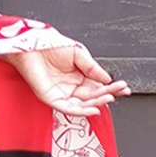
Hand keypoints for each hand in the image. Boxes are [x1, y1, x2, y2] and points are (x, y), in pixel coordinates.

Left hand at [7, 44, 130, 116]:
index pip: (98, 86)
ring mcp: (61, 93)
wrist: (31, 45)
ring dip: (97, 103)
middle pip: (93, 96)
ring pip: (83, 104)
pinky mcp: (51, 98)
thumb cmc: (50, 46)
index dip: (111, 88)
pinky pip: (68, 108)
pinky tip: (93, 109)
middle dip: (108, 94)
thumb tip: (107, 78)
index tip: (124, 88)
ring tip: (109, 98)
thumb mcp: (78, 54)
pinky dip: (81, 110)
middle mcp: (71, 86)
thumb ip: (92, 67)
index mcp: (79, 75)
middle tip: (119, 91)